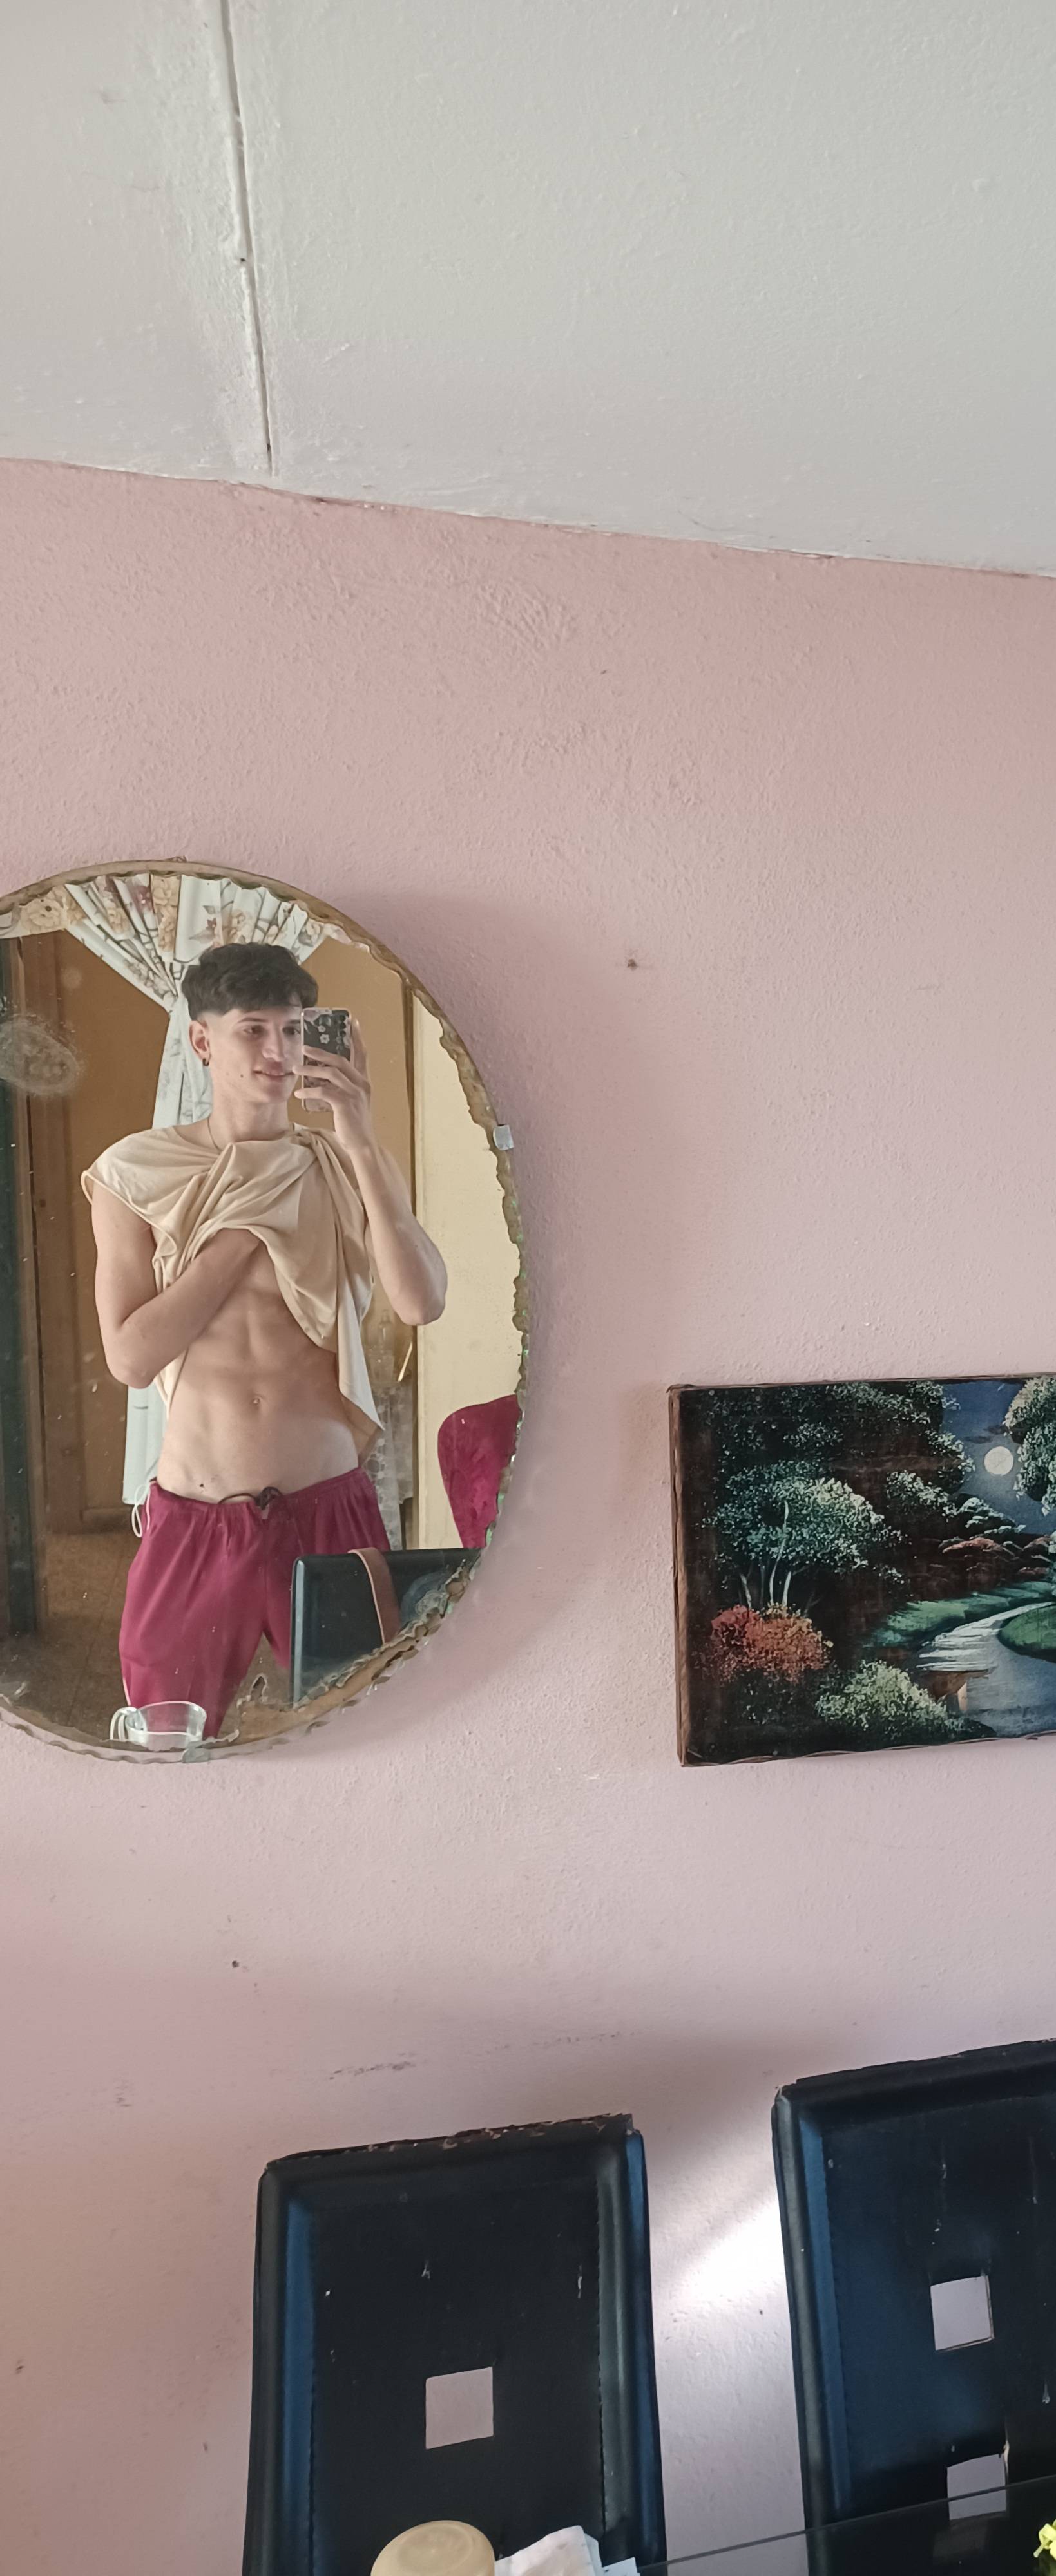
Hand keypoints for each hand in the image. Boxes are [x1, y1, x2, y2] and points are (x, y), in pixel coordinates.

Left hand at [299, 1025, 374, 1154]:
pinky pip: (324, 1091)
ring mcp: (354, 1094)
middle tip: (304, 1047)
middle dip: (321, 1052)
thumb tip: (322, 1078)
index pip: (362, 1054)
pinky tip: (299, 1092)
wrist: (362, 1144)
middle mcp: (361, 1084)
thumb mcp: (351, 1102)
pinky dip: (310, 1090)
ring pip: (331, 1073)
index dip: (357, 1037)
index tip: (352, 1021)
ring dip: (311, 1069)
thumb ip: (341, 1087)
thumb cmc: (354, 1124)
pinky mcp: (345, 1104)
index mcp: (363, 1082)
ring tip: (295, 1068)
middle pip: (341, 1059)